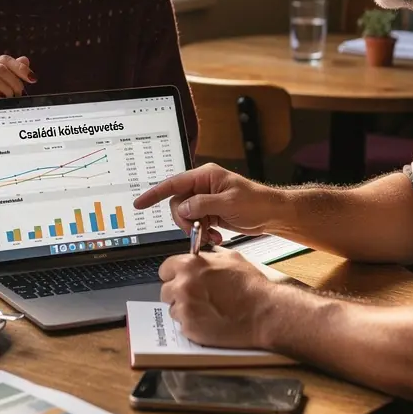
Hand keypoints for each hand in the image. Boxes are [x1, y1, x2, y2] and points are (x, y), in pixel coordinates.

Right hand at [134, 163, 289, 240]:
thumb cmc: (256, 202)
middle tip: (197, 229)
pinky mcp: (211, 213)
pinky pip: (197, 224)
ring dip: (195, 229)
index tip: (140, 203)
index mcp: (205, 176)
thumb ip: (202, 205)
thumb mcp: (228, 202)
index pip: (174, 183)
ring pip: (186, 216)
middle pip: (178, 204)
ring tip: (211, 236)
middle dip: (185, 220)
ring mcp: (206, 201)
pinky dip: (203, 233)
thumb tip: (183, 209)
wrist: (272, 215)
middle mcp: (203, 187)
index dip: (155, 193)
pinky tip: (215, 237)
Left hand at [159, 250, 278, 347]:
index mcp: (190, 265)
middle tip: (196, 297)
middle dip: (178, 293)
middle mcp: (183, 286)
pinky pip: (183, 325)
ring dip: (186, 310)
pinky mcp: (190, 328)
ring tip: (207, 309)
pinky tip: (210, 320)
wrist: (264, 313)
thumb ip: (208, 258)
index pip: (165, 269)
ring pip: (174, 309)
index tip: (179, 279)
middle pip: (166, 290)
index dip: (174, 274)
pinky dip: (193, 324)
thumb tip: (199, 257)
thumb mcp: (230, 258)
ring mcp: (185, 309)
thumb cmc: (251, 287)